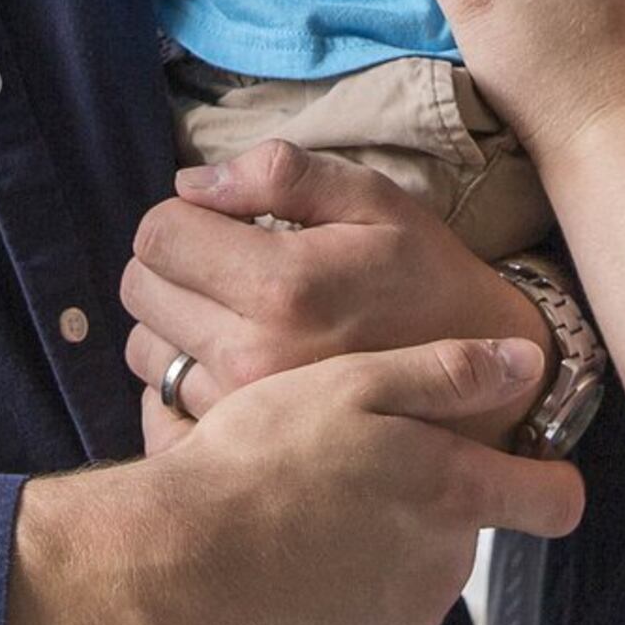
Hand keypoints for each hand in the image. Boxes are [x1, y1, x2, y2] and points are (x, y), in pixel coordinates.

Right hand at [6, 336, 586, 624]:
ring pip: (417, 578)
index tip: (517, 466)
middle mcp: (444, 573)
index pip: (555, 501)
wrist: (180, 561)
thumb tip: (530, 361)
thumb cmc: (261, 459)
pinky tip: (297, 566)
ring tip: (312, 517)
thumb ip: (448, 372)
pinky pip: (374, 623)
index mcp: (454, 495)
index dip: (545, 479)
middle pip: (465, 532)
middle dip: (426, 503)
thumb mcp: (351, 384)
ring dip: (385, 550)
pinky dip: (348, 598)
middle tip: (350, 470)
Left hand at [121, 141, 549, 447]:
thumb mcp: (376, 202)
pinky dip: (179, 379)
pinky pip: (159, 407)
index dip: (181, 216)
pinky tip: (225, 365)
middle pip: (141, 290)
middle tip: (226, 264)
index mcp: (282, 285)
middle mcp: (251, 354)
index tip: (220, 222)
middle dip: (173, 264)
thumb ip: (282, 175)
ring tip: (235, 316)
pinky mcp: (240, 448)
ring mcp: (241, 410)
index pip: (159, 236)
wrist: (482, 385)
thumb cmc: (425, 279)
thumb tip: (192, 182)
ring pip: (144, 350)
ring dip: (174, 324)